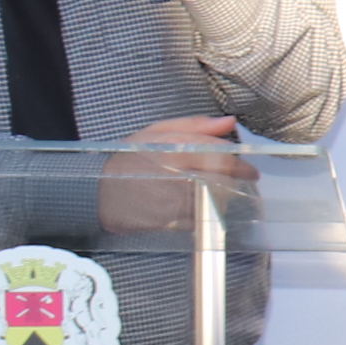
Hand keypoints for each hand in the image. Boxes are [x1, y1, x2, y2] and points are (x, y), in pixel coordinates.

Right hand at [98, 116, 249, 236]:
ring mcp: (171, 200)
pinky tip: (212, 211)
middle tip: (247, 182)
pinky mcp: (167, 222)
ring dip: (228, 200)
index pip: (217, 156)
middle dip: (238, 182)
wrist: (95, 192)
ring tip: (231, 196)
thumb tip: (230, 122)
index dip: (239, 164)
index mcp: (172, 148)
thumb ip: (194, 126)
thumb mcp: (154, 133)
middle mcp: (174, 174)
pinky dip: (210, 217)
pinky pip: (199, 221)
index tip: (251, 169)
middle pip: (220, 180)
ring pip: (214, 201)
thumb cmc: (128, 158)